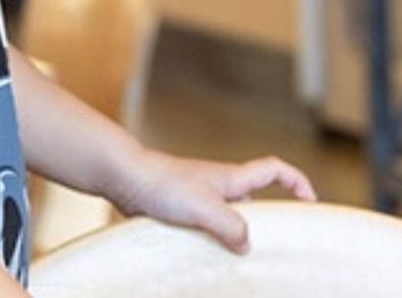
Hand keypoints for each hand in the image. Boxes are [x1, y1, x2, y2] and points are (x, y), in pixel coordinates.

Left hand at [110, 150, 316, 253]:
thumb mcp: (205, 207)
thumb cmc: (163, 184)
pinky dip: (209, 243)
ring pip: (227, 220)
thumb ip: (230, 226)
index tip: (310, 201)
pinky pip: (204, 228)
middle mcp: (218, 187)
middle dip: (264, 226)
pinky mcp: (181, 210)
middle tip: (270, 253)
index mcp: (231, 178)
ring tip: (235, 265)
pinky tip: (203, 261)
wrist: (125, 178)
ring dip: (232, 239)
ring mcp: (199, 198)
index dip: (296, 181)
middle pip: (254, 203)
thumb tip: (247, 245)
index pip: (273, 170)